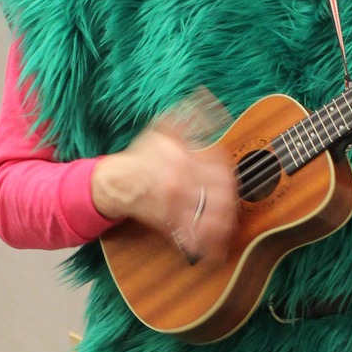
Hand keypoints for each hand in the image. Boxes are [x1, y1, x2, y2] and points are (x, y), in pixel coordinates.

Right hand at [92, 114, 236, 262]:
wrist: (118, 183)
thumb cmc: (142, 157)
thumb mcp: (163, 130)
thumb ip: (187, 118)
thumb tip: (206, 100)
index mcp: (184, 155)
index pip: (220, 165)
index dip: (230, 174)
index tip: (232, 181)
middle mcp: (182, 178)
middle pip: (222, 192)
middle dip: (232, 202)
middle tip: (234, 207)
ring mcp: (176, 202)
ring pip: (211, 215)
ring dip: (225, 225)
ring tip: (229, 229)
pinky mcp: (169, 222)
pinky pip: (193, 235)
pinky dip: (206, 245)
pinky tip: (215, 250)